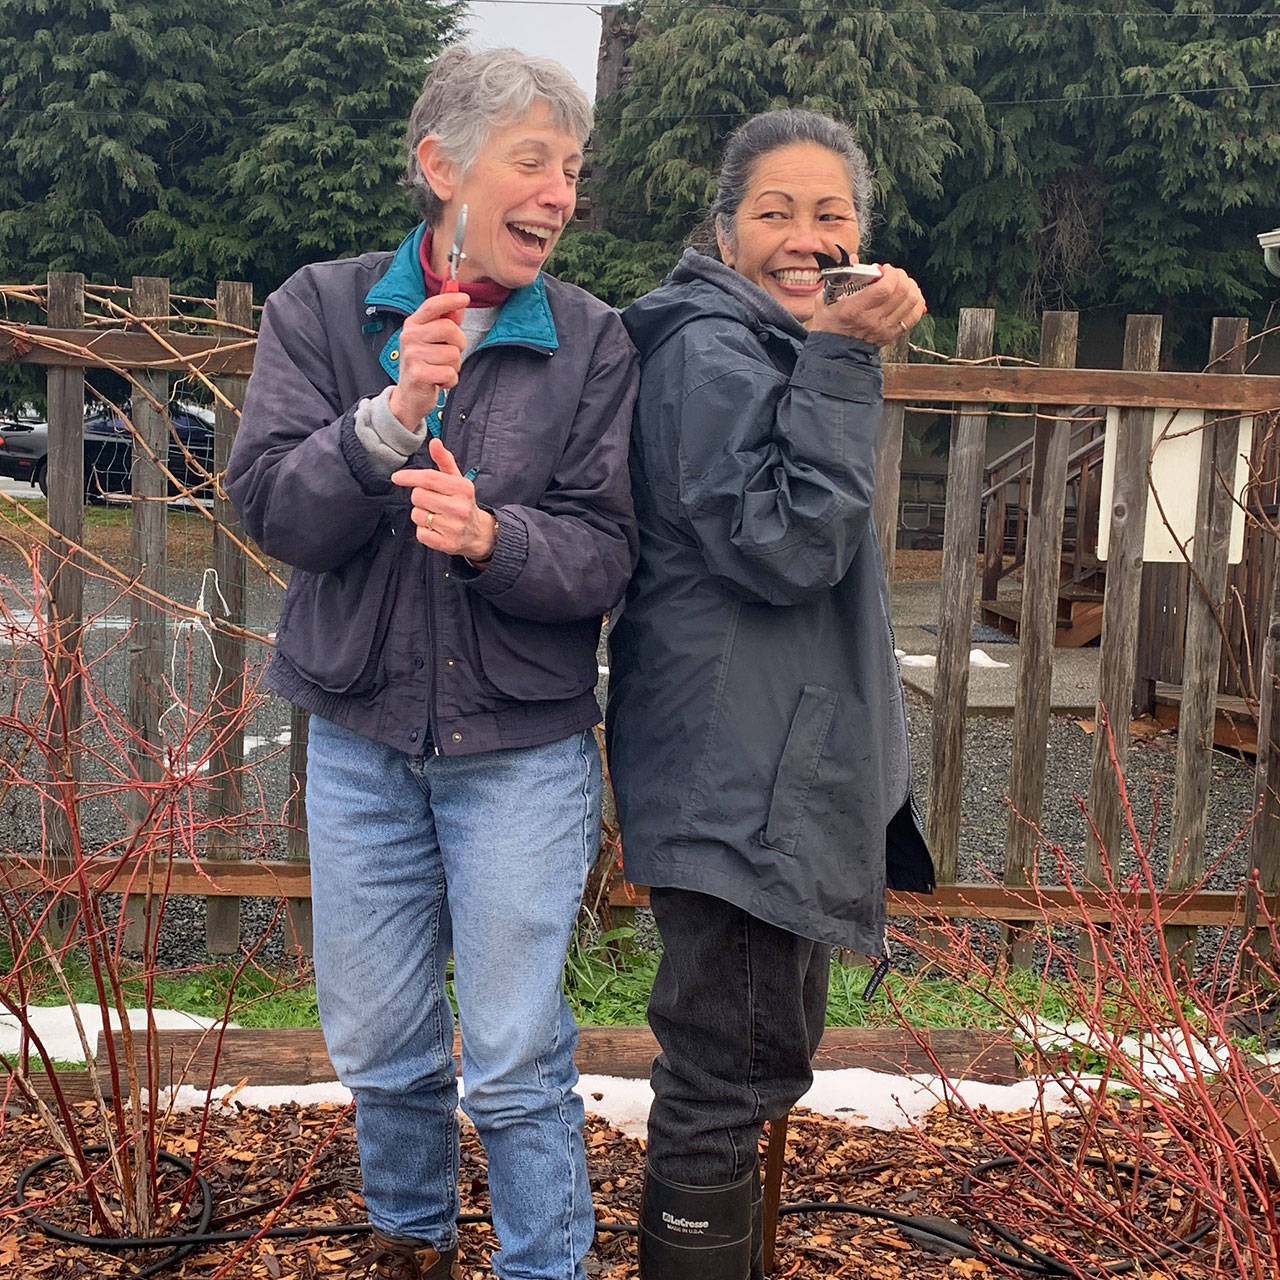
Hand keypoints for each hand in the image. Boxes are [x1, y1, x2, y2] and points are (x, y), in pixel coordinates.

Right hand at [387, 292, 470, 429]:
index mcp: (413, 325)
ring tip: (440, 369)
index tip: (465, 298)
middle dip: (459, 344)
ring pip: (452, 354)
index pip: (432, 306)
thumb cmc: (424, 365)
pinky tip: (438, 381)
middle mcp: (409, 337)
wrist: (409, 396)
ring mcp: (412, 355)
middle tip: (450, 354)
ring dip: (453, 366)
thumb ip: (446, 321)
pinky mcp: (418, 374)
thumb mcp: (433, 340)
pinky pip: (450, 373)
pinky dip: (450, 380)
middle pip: (450, 329)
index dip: (450, 300)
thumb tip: (460, 304)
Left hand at [391, 438, 498, 562]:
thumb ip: (444, 460)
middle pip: (418, 496)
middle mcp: (459, 507)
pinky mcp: (446, 544)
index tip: (396, 477)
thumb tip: (435, 442)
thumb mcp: (457, 480)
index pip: (429, 478)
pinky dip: (424, 530)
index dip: (410, 477)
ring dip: (421, 514)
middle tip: (432, 500)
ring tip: (436, 515)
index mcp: (462, 488)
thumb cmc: (462, 502)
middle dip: (420, 497)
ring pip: (417, 515)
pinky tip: (436, 528)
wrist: (478, 533)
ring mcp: (453, 527)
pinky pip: (420, 533)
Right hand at [809, 263, 925, 346]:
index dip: (890, 274)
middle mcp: (872, 320)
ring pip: (911, 301)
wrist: (833, 353)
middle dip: (901, 276)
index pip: (884, 288)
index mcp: (855, 309)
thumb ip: (840, 278)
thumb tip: (854, 259)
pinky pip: (914, 316)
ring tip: (902, 282)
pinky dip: (916, 302)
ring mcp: (884, 329)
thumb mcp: (825, 299)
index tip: (884, 269)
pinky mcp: (892, 335)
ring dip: (910, 287)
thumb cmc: (828, 325)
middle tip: (892, 273)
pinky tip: (909, 295)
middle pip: (901, 292)